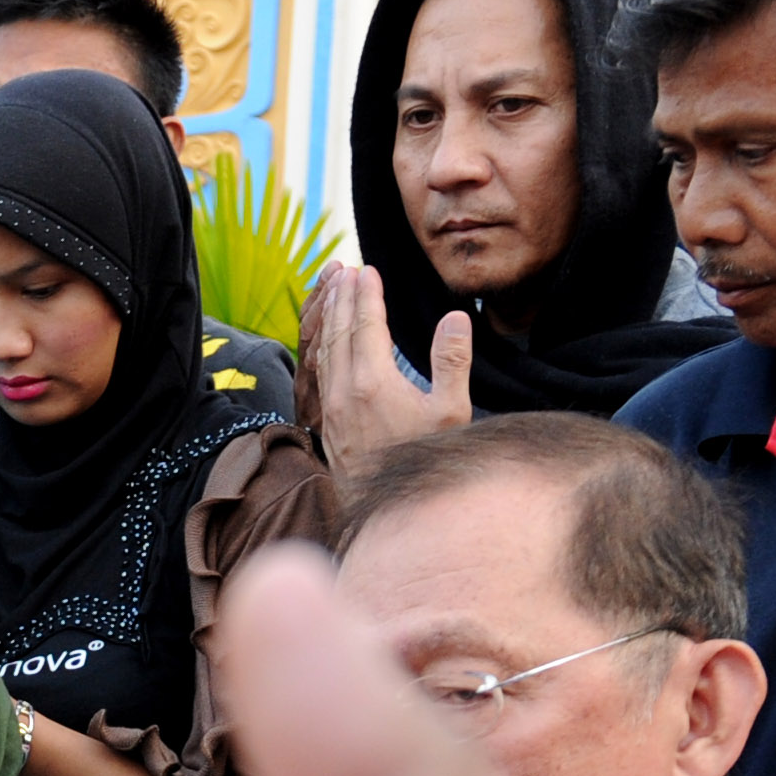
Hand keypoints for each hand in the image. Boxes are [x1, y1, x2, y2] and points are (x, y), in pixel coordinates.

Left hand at [297, 265, 468, 482]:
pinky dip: (321, 345)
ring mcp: (329, 408)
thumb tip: (456, 317)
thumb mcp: (450, 411)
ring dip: (327, 317)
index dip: (366, 295)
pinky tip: (325, 337)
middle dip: (340, 296)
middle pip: (337, 331)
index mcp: (372, 382)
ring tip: (330, 290)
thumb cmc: (425, 458)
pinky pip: (319, 371)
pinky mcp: (325, 422)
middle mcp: (343, 392)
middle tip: (342, 268)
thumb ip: (452, 361)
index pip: (366, 325)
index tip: (367, 269)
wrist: (386, 507)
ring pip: (323, 350)